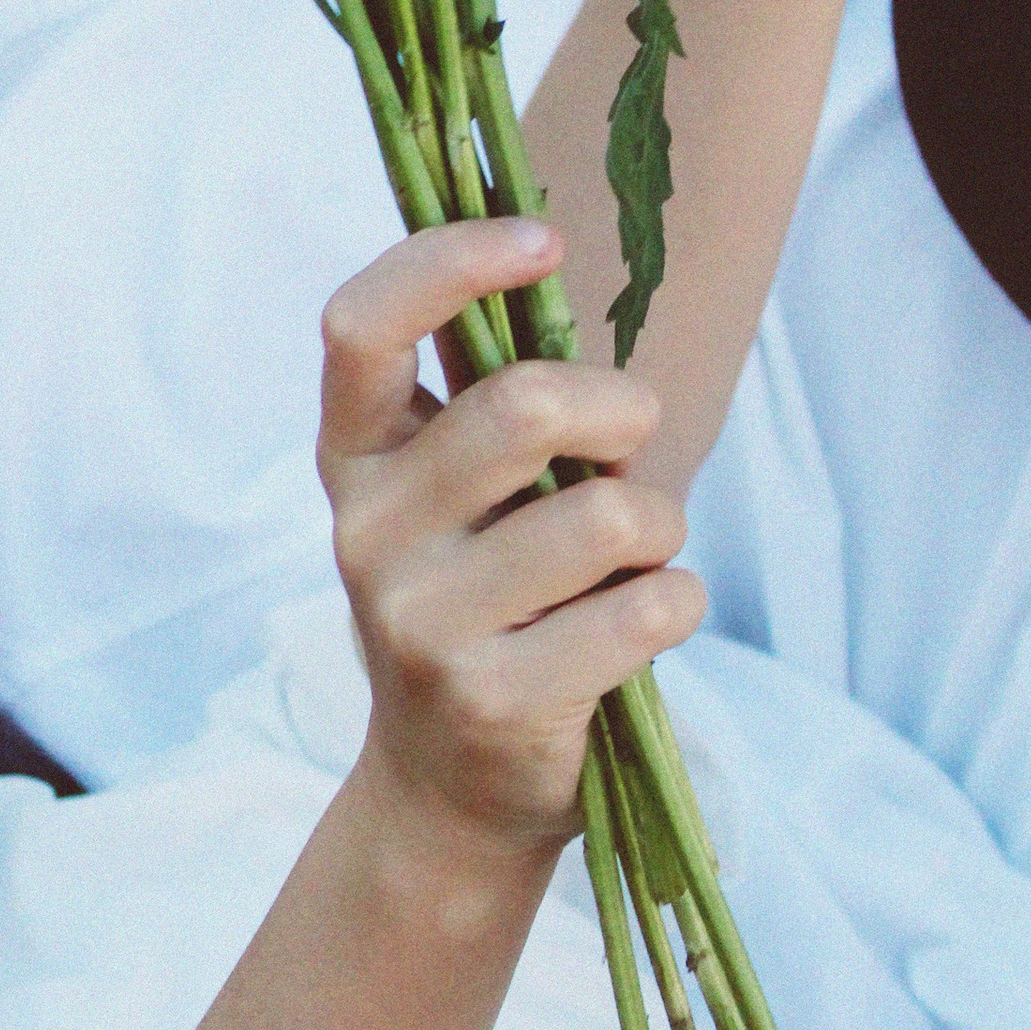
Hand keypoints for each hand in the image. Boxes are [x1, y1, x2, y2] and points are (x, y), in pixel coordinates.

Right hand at [319, 216, 703, 848]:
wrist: (450, 788)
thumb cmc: (487, 603)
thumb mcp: (459, 497)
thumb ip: (493, 400)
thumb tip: (564, 263)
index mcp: (356, 457)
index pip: (362, 325)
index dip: (452, 261)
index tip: (543, 242)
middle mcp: (368, 531)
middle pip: (524, 406)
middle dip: (624, 412)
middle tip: (635, 444)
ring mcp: (420, 620)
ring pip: (606, 516)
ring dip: (658, 528)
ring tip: (634, 562)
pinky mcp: (490, 697)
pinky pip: (645, 611)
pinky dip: (674, 604)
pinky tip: (638, 625)